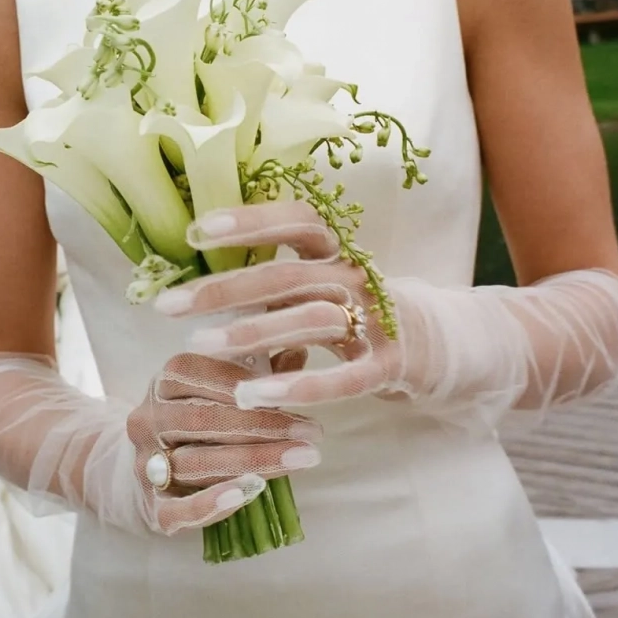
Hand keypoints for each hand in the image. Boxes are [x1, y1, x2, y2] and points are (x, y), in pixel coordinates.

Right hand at [127, 352, 321, 535]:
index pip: (205, 377)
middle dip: (264, 426)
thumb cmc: (197, 421)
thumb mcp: (220, 390)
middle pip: (205, 420)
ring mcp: (146, 465)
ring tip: (300, 459)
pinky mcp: (152, 508)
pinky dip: (212, 503)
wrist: (143, 472)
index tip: (301, 391)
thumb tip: (299, 352)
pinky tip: (249, 493)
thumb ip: (257, 373)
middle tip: (312, 432)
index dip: (252, 385)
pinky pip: (179, 509)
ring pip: (197, 463)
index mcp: (163, 382)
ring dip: (254, 461)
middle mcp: (148, 419)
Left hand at [155, 202, 427, 409]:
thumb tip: (205, 285)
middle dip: (223, 288)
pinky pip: (343, 376)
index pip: (297, 220)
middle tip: (168, 306)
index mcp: (340, 252)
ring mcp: (378, 320)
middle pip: (287, 274)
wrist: (448, 344)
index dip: (249, 221)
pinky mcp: (391, 365)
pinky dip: (298, 386)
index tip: (195, 231)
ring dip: (251, 333)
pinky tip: (254, 396)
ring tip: (197, 346)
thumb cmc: (366, 313)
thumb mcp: (326, 287)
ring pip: (310, 320)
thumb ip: (279, 284)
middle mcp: (358, 277)